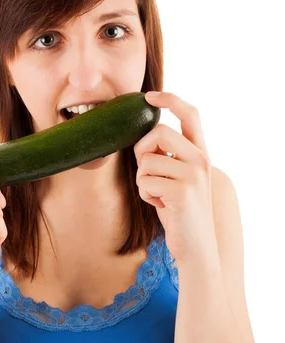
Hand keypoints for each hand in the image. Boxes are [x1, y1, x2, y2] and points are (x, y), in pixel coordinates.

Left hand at [133, 91, 217, 262]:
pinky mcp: (182, 191)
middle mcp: (201, 159)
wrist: (196, 247)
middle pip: (159, 131)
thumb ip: (169, 156)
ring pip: (146, 160)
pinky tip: (160, 205)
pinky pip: (145, 181)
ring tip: (157, 194)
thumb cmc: (180, 211)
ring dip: (142, 180)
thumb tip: (143, 137)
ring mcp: (193, 175)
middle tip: (146, 170)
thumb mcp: (179, 178)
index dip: (169, 99)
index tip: (148, 96)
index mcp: (201, 152)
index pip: (190, 113)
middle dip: (141, 149)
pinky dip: (145, 194)